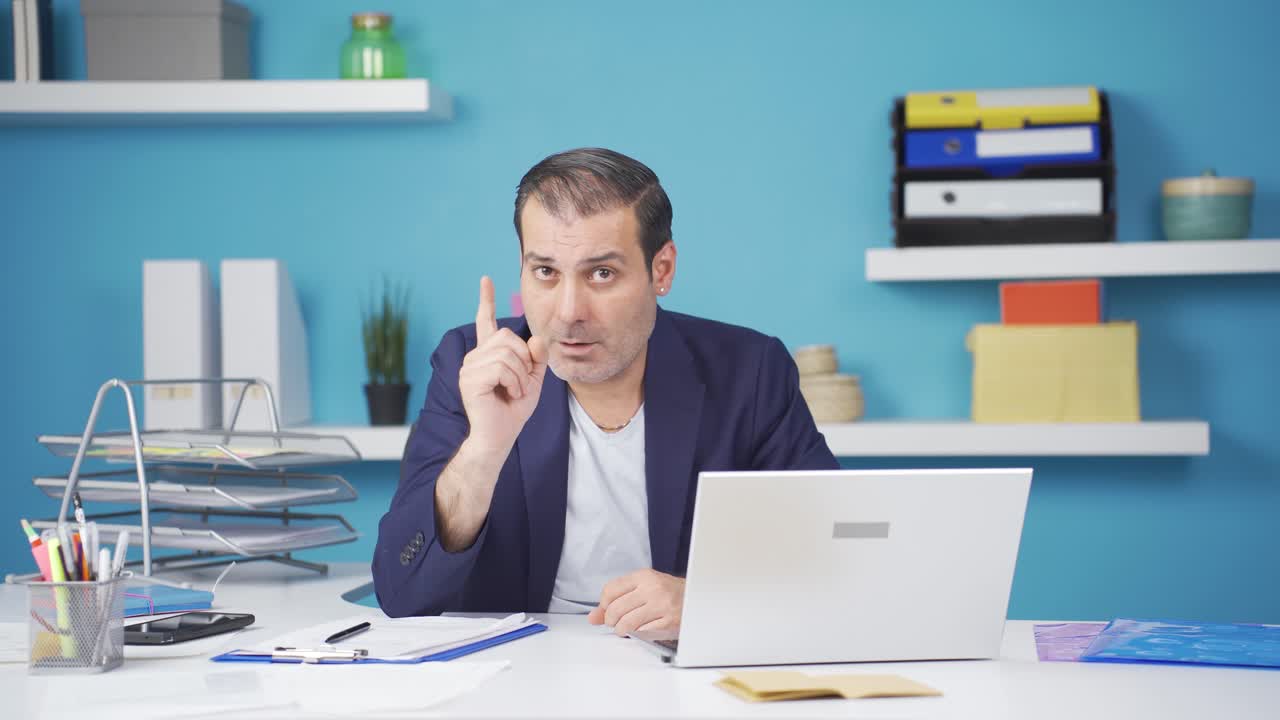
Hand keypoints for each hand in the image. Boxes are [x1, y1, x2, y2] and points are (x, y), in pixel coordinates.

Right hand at [457, 277, 548, 453]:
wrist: (499, 437)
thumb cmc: (513, 411)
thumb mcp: (533, 380)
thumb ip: (537, 358)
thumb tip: (537, 339)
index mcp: (488, 355)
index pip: (487, 322)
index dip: (486, 300)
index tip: (486, 279)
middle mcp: (475, 357)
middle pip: (508, 338)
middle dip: (524, 361)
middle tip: (520, 384)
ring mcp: (469, 367)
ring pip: (507, 353)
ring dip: (521, 375)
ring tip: (514, 392)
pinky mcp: (470, 378)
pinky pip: (502, 367)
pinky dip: (514, 382)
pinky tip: (508, 395)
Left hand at [587, 569, 685, 640]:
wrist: (697, 598)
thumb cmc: (668, 592)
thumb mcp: (643, 588)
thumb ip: (616, 600)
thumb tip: (593, 617)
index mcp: (643, 576)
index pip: (610, 590)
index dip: (604, 604)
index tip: (607, 609)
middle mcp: (652, 589)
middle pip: (616, 609)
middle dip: (610, 620)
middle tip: (615, 622)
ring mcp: (661, 606)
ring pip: (627, 623)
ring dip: (621, 630)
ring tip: (625, 628)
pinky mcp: (669, 622)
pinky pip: (642, 633)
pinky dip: (637, 634)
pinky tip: (640, 630)